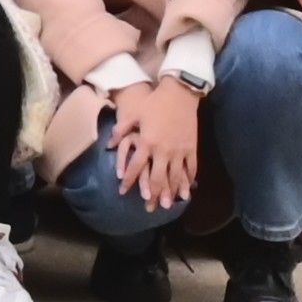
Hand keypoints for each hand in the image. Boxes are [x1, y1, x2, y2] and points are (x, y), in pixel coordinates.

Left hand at [111, 83, 203, 211]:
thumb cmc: (154, 103)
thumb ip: (121, 130)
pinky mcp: (192, 148)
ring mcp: (180, 150)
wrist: (180, 94)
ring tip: (171, 205)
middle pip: (158, 177)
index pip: (135, 167)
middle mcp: (163, 150)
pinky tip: (188, 189)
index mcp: (147, 143)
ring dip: (173, 192)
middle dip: (154, 194)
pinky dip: (189, 179)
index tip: (123, 192)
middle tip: (151, 208)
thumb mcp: (134, 114)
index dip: (129, 180)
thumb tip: (109, 144)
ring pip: (176, 176)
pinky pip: (191, 168)